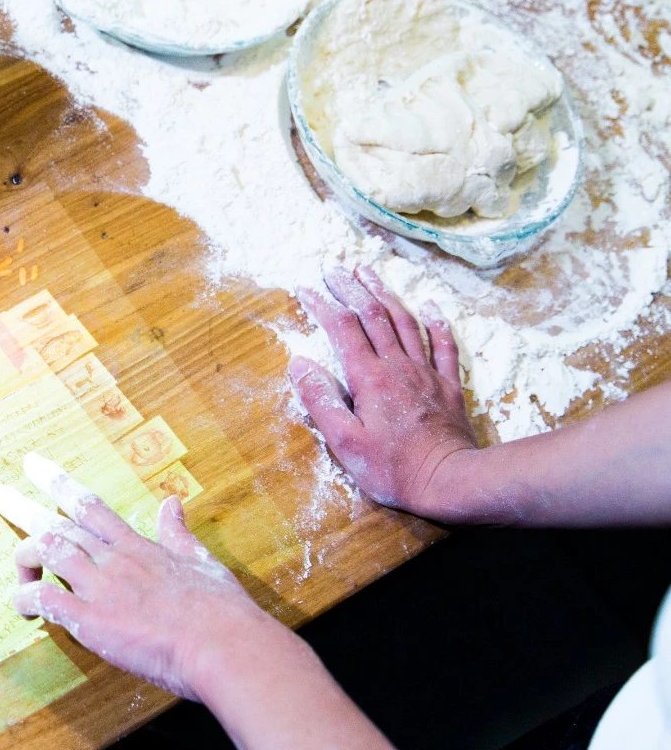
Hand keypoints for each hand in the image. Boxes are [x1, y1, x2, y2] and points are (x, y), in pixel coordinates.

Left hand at [0, 454, 292, 701]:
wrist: (224, 645)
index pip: (90, 505)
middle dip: (23, 507)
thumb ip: (178, 534)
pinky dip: (27, 599)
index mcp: (138, 546)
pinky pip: (46, 599)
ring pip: (48, 551)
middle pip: (59, 524)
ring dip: (24, 556)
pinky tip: (21, 606)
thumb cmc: (220, 611)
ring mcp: (101, 587)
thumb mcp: (202, 561)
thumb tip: (172, 503)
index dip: (58, 483)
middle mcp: (113, 559)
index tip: (35, 466)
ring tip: (15, 564)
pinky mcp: (92, 619)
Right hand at [290, 267, 478, 516]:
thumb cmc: (393, 468)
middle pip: (373, 315)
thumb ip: (320, 400)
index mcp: (369, 377)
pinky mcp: (448, 386)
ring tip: (369, 273)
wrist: (451, 480)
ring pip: (405, 322)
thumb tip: (299, 363)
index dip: (322, 305)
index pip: (342, 329)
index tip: (305, 289)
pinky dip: (436, 322)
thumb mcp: (344, 442)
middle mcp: (398, 366)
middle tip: (334, 268)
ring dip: (385, 294)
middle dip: (351, 288)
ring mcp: (426, 373)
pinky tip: (430, 307)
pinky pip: (444, 345)